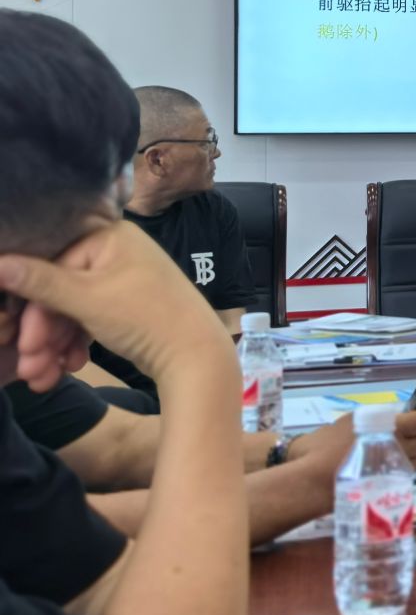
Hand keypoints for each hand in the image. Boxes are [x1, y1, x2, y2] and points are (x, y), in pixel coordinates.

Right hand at [0, 222, 229, 384]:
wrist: (196, 357)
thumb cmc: (147, 318)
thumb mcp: (88, 300)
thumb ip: (39, 282)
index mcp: (110, 236)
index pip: (50, 266)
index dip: (32, 308)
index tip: (20, 342)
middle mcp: (116, 252)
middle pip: (59, 291)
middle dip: (41, 334)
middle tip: (29, 369)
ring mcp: (121, 280)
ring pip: (71, 310)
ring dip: (53, 345)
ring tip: (43, 378)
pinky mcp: (125, 306)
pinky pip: (89, 320)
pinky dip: (75, 344)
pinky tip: (69, 368)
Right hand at [287, 408, 415, 475]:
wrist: (311, 480)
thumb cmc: (323, 447)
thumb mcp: (348, 423)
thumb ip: (374, 421)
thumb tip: (390, 419)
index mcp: (392, 426)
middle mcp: (401, 447)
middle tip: (406, 437)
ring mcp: (398, 469)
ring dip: (412, 456)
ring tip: (393, 456)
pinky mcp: (391, 488)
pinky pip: (406, 477)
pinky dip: (400, 472)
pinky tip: (384, 472)